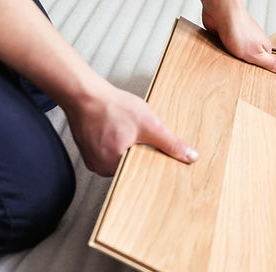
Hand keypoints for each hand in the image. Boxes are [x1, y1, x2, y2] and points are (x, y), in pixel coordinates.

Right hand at [64, 80, 197, 175]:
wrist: (85, 93)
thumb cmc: (111, 106)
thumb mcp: (149, 125)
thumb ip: (170, 144)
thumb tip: (190, 157)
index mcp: (113, 165)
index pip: (142, 175)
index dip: (153, 164)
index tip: (157, 154)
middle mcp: (100, 168)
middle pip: (132, 168)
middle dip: (141, 154)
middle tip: (139, 136)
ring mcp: (93, 160)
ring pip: (121, 160)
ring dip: (129, 148)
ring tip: (127, 131)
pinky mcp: (89, 151)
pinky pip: (110, 153)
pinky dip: (118, 144)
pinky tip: (119, 131)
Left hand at [202, 2, 275, 74]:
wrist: (221, 13)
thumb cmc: (239, 29)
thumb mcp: (257, 54)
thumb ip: (270, 63)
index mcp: (263, 47)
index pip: (265, 64)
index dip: (261, 72)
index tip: (257, 80)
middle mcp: (252, 42)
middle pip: (251, 61)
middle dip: (245, 67)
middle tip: (240, 73)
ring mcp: (239, 39)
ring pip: (237, 56)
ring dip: (232, 60)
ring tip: (230, 65)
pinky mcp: (226, 37)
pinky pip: (225, 50)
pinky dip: (223, 53)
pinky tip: (221, 56)